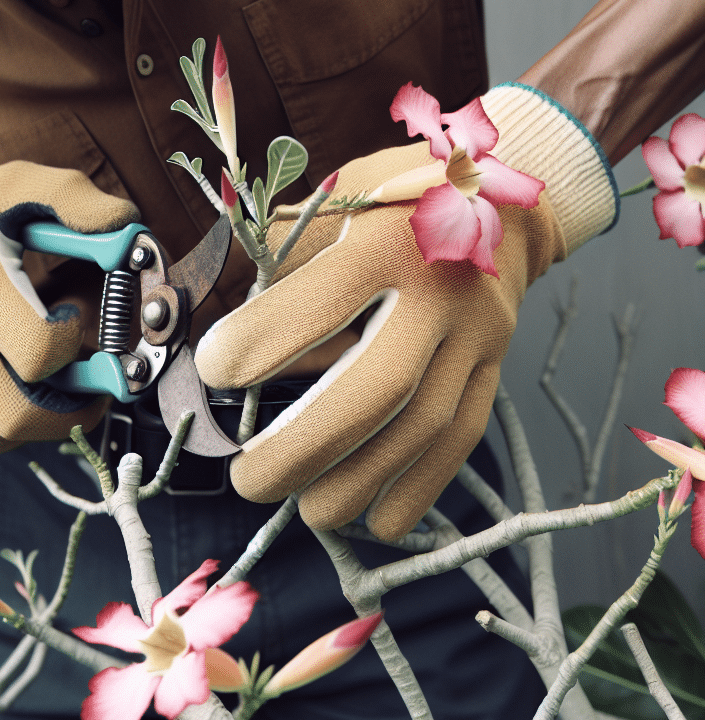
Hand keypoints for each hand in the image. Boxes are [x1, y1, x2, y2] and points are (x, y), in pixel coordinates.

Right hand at [0, 162, 138, 451]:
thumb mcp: (23, 187)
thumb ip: (81, 202)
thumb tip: (130, 230)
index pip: (42, 355)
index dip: (74, 344)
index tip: (72, 317)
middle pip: (22, 415)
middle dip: (72, 406)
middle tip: (92, 383)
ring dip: (41, 419)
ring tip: (54, 382)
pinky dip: (7, 422)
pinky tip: (16, 384)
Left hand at [196, 84, 615, 537]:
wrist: (506, 207)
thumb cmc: (400, 202)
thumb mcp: (339, 199)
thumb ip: (282, 250)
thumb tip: (221, 308)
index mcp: (389, 240)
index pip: (323, 299)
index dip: (262, 342)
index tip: (213, 372)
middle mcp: (441, 291)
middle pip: (378, 385)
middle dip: (307, 445)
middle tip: (250, 480)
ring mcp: (477, 336)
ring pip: (423, 426)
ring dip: (359, 481)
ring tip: (309, 510)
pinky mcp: (495, 369)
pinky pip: (461, 439)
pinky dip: (419, 487)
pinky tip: (378, 519)